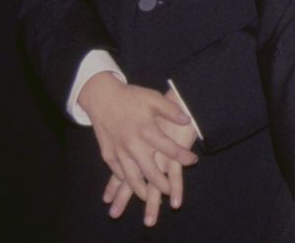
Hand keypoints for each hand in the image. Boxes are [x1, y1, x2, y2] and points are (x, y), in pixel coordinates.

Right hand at [77, 74, 196, 215]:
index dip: (183, 156)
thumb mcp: (153, 98)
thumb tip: (188, 120)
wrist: (101, 97)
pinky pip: (118, 173)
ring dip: (141, 191)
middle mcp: (133, 145)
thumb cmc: (130, 97)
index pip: (169, 149)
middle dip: (162, 185)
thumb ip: (171, 110)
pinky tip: (132, 184)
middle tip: (170, 190)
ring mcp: (119, 152)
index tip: (193, 160)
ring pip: (131, 179)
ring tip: (150, 197)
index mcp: (146, 130)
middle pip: (150, 172)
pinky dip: (125, 181)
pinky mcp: (108, 154)